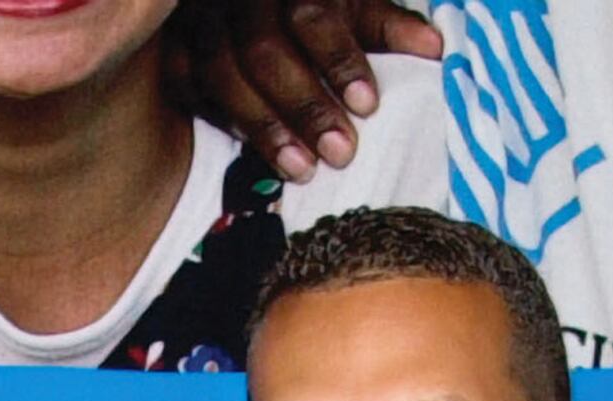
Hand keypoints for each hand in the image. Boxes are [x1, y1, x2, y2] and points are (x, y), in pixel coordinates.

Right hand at [177, 0, 440, 183]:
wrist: (247, 0)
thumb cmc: (310, 2)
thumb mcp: (351, 1)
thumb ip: (386, 26)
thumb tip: (435, 50)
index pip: (312, 16)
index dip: (339, 60)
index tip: (368, 105)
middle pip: (265, 52)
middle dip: (304, 106)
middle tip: (340, 153)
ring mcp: (203, 22)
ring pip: (222, 75)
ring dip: (264, 127)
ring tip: (302, 170)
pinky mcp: (177, 49)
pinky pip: (189, 88)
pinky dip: (221, 120)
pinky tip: (252, 152)